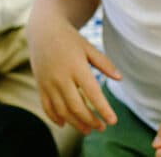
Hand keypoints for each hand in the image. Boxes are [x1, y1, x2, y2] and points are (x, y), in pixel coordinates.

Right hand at [27, 15, 121, 134]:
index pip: (92, 93)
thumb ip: (104, 63)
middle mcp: (61, 77)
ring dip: (76, 123)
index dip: (103, 109)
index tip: (113, 121)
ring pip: (62, 111)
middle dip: (91, 121)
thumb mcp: (88, 47)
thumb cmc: (70, 39)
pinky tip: (65, 124)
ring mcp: (48, 83)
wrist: (43, 31)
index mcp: (77, 66)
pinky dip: (55, 118)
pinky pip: (47, 107)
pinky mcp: (40, 85)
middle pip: (77, 106)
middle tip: (102, 128)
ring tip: (88, 130)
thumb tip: (120, 78)